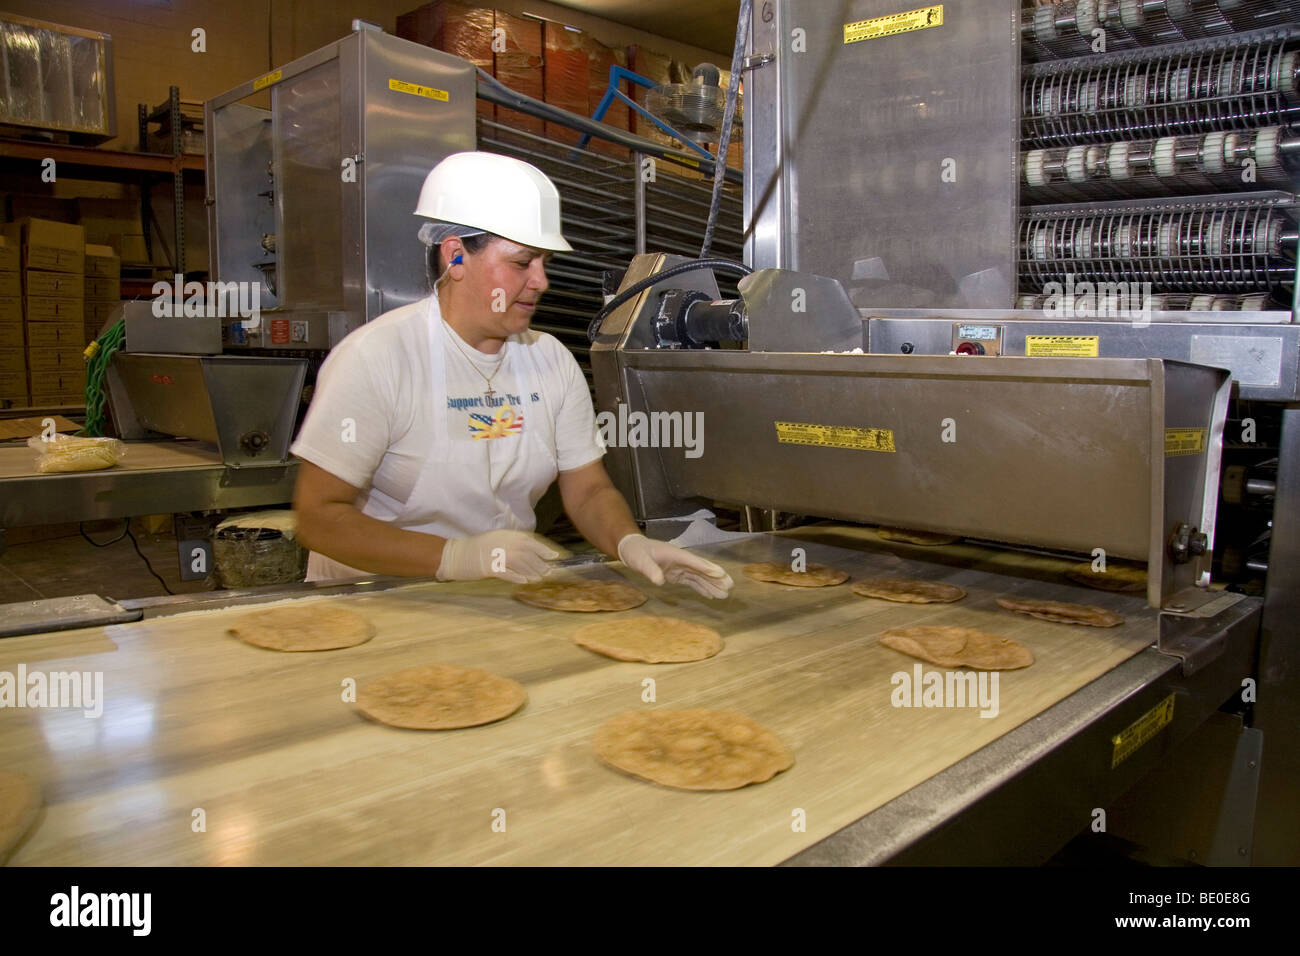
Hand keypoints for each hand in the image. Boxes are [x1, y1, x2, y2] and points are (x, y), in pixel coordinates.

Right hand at [437, 530, 560, 583]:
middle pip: (528, 554)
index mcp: (506, 535)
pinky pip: (507, 573)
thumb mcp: (497, 540)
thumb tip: (531, 552)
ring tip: (539, 578)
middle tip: (548, 571)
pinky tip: (525, 581)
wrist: (457, 554)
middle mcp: (504, 543)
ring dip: (532, 571)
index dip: (543, 549)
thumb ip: (513, 544)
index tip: (554, 556)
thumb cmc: (478, 548)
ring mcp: (496, 555)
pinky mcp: (489, 568)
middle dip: (540, 563)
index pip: (530, 541)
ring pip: (521, 564)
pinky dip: (518, 577)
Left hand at [616, 533, 733, 598]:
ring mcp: (680, 567)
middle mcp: (681, 560)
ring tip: (724, 594)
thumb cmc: (636, 552)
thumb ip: (650, 570)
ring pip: (700, 577)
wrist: (632, 549)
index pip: (694, 562)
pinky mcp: (677, 574)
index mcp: (675, 554)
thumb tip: (660, 581)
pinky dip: (702, 588)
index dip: (707, 568)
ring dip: (712, 585)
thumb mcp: (640, 560)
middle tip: (730, 586)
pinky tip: (711, 595)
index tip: (721, 574)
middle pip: (702, 569)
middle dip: (716, 578)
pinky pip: (692, 581)